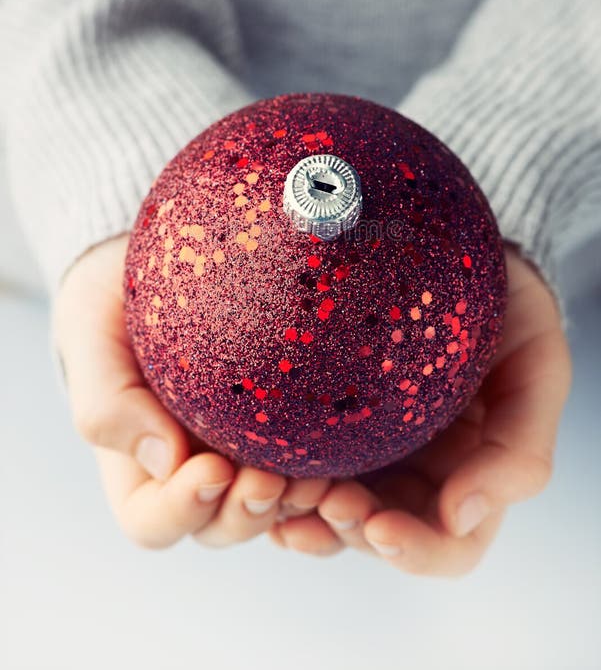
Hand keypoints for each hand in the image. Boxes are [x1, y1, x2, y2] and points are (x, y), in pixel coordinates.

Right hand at [52, 234, 329, 548]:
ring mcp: (244, 453)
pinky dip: (329, 472)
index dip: (183, 508)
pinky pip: (310, 465)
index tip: (212, 468)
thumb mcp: (91, 338)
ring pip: (273, 507)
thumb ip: (108, 400)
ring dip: (294, 503)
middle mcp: (194, 473)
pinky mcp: (285, 426)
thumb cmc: (113, 306)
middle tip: (272, 482)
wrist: (162, 264)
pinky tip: (344, 455)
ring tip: (319, 477)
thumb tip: (166, 459)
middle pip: (222, 525)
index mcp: (140, 470)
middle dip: (247, 513)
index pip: (155, 520)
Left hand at [268, 244, 571, 573]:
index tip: (379, 527)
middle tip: (321, 497)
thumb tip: (458, 517)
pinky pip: (291, 458)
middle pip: (373, 533)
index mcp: (465, 476)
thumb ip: (517, 451)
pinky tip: (251, 463)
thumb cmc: (510, 315)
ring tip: (275, 488)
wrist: (457, 253)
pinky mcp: (321, 414)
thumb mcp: (538, 370)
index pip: (445, 544)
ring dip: (299, 510)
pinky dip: (272, 474)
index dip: (414, 551)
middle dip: (344, 528)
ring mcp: (363, 446)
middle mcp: (410, 473)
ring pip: (322, 506)